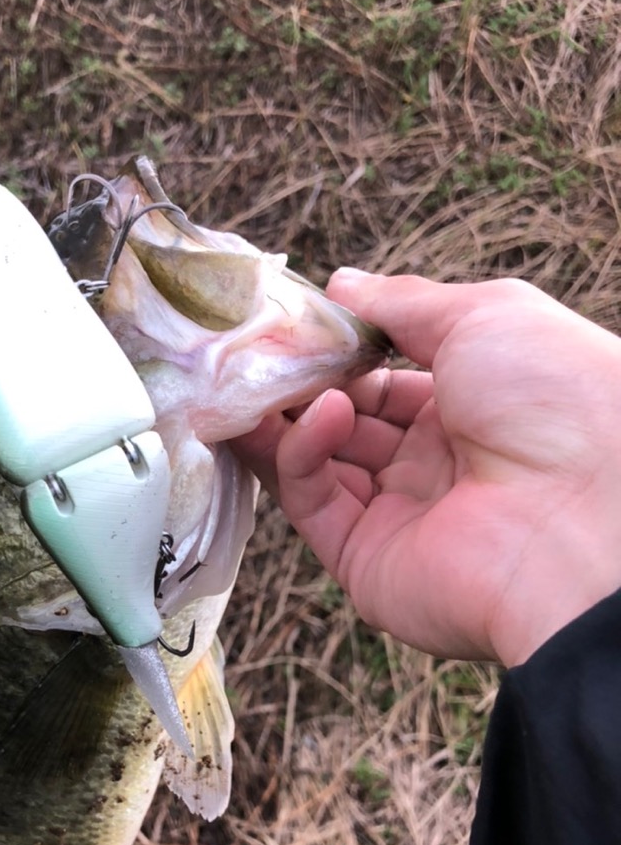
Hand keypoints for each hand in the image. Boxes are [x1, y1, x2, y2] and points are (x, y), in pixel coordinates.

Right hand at [232, 271, 620, 666]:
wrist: (583, 514)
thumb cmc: (555, 397)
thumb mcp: (483, 316)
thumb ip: (402, 302)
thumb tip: (340, 284)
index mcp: (470, 408)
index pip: (382, 377)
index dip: (339, 350)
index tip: (297, 320)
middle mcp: (433, 464)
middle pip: (343, 418)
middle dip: (301, 381)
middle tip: (261, 346)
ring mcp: (398, 514)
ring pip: (315, 461)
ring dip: (288, 414)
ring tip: (266, 377)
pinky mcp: (364, 560)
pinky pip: (313, 502)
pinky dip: (301, 453)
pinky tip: (319, 414)